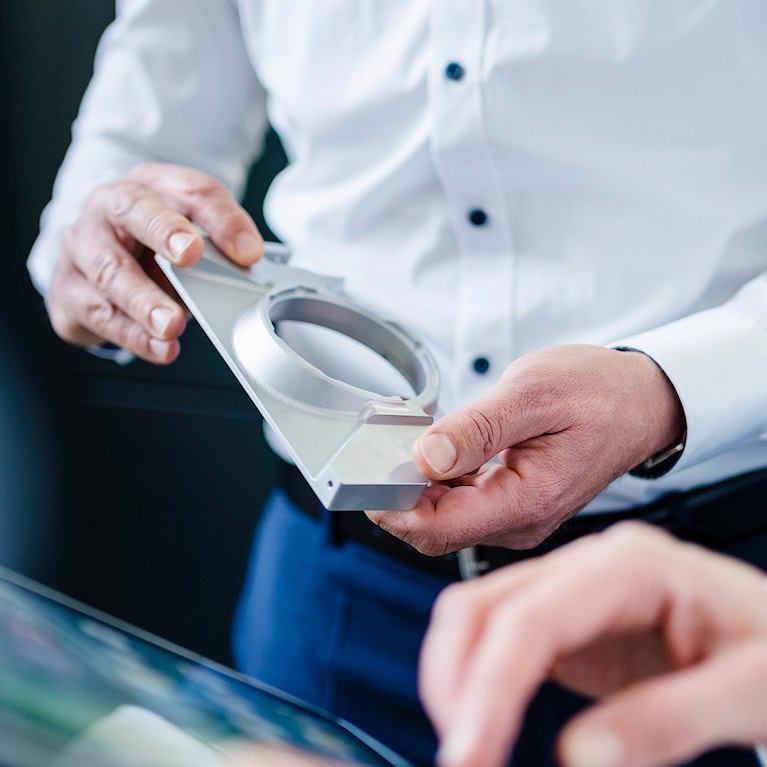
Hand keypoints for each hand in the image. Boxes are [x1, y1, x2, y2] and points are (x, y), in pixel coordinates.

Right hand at [46, 162, 262, 363]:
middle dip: (163, 232)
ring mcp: (82, 248)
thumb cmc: (150, 243)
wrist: (96, 257)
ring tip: (171, 324)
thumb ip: (219, 240)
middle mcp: (107, 208)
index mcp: (149, 186)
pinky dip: (133, 335)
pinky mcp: (69, 290)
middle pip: (134, 211)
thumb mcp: (191, 233)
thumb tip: (247, 257)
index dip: (220, 219)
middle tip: (189, 255)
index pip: (190, 191)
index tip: (247, 250)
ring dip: (144, 302)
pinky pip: (100, 314)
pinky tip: (160, 347)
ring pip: (111, 271)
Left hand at [367, 345, 684, 552]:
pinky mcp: (513, 504)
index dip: (391, 507)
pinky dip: (437, 480)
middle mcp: (519, 521)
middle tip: (381, 448)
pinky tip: (435, 449)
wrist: (641, 401)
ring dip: (415, 486)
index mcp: (525, 502)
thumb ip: (477, 429)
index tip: (367, 473)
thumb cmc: (598, 392)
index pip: (436, 530)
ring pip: (443, 518)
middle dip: (396, 496)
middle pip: (433, 530)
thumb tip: (425, 456)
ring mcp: (516, 516)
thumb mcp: (534, 393)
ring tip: (407, 441)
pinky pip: (461, 503)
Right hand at [419, 522, 766, 766]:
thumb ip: (670, 720)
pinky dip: (475, 678)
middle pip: (484, 604)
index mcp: (634, 565)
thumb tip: (578, 755)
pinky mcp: (567, 618)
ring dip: (454, 677)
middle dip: (455, 681)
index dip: (489, 684)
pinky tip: (481, 719)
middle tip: (461, 757)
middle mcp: (590, 565)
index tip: (470, 752)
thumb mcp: (752, 690)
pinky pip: (499, 635)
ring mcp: (572, 587)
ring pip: (477, 613)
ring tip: (465, 744)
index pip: (533, 616)